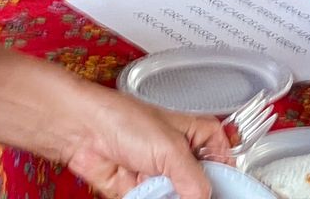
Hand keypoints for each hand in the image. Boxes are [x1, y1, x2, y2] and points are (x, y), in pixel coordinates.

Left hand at [63, 95, 227, 198]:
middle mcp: (182, 158)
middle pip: (201, 190)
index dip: (226, 185)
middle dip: (196, 196)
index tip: (225, 196)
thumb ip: (194, 182)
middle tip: (184, 194)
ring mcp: (162, 178)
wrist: (83, 131)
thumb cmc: (123, 118)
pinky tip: (150, 196)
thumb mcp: (171, 150)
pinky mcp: (141, 193)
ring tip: (161, 192)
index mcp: (200, 137)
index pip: (225, 167)